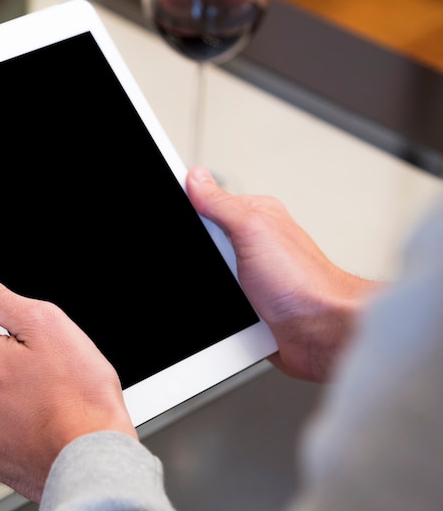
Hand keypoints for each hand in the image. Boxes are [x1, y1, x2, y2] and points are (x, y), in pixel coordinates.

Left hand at [0, 271, 136, 502]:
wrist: (90, 455)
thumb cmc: (77, 395)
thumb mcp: (44, 323)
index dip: (2, 319)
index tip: (26, 336)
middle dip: (1, 353)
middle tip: (41, 367)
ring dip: (2, 387)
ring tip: (41, 395)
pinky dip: (6, 418)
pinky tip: (35, 419)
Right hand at [186, 167, 380, 381]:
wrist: (322, 332)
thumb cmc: (304, 281)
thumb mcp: (253, 229)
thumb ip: (221, 203)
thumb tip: (196, 178)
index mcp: (254, 216)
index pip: (208, 204)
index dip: (190, 212)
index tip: (188, 228)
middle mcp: (252, 244)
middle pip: (204, 244)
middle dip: (202, 258)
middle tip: (221, 267)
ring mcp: (250, 275)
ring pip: (211, 277)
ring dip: (213, 289)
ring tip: (233, 293)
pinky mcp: (249, 304)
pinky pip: (220, 305)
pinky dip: (220, 312)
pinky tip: (232, 314)